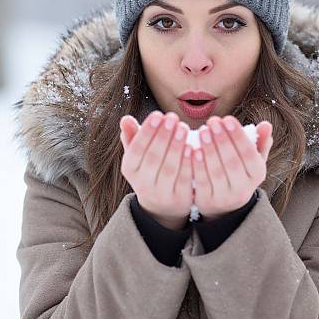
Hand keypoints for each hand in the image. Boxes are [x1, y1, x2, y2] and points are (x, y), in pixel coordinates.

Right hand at [119, 111, 192, 229]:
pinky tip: (193, 147)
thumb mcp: (138, 155)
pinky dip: (188, 163)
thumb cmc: (150, 169)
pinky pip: (184, 180)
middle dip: (163, 136)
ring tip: (183, 127)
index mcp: (130, 170)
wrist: (162, 205)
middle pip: (153, 158)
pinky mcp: (180, 199)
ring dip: (176, 146)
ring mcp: (162, 193)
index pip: (136, 150)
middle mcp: (143, 184)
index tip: (158, 114)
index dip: (147, 132)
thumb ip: (132, 136)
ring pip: (169, 168)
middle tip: (173, 117)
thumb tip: (125, 119)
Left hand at [191, 115, 272, 220]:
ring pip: (216, 171)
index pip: (249, 154)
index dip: (238, 136)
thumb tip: (266, 124)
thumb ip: (259, 141)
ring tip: (203, 131)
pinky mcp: (207, 201)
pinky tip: (192, 150)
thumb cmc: (239, 172)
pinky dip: (198, 165)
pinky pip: (202, 182)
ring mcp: (224, 197)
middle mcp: (243, 189)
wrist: (225, 204)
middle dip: (222, 140)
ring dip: (209, 149)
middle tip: (213, 121)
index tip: (228, 118)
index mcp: (257, 175)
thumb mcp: (253, 159)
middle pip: (232, 162)